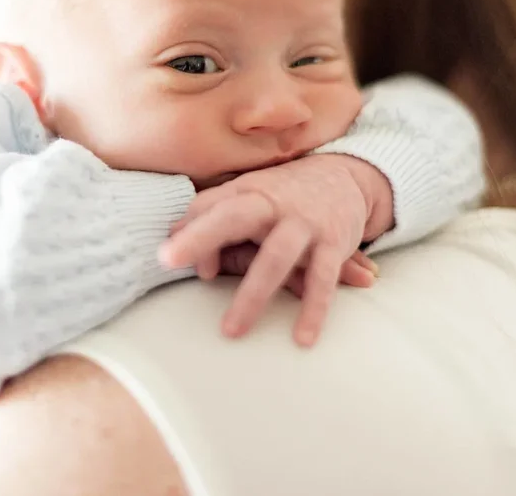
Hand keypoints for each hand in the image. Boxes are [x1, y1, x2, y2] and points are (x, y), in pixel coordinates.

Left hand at [159, 155, 392, 345]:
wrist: (347, 176)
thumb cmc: (284, 193)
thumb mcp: (247, 193)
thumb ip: (209, 213)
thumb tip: (170, 237)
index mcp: (247, 192)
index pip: (208, 208)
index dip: (188, 234)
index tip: (169, 260)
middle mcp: (274, 204)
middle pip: (233, 218)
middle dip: (201, 238)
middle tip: (168, 260)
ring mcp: (305, 223)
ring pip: (276, 258)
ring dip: (252, 295)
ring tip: (231, 332)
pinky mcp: (334, 243)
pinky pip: (323, 280)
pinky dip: (313, 309)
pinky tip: (303, 339)